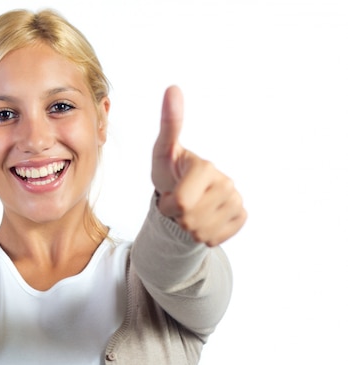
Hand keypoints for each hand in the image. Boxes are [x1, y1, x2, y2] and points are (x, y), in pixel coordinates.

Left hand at [151, 86, 245, 245]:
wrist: (182, 195)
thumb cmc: (169, 171)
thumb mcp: (162, 151)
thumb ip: (169, 123)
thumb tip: (172, 87)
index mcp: (205, 166)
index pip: (181, 203)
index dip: (168, 205)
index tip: (169, 194)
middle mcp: (226, 182)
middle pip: (190, 220)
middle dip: (176, 217)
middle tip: (177, 203)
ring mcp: (236, 200)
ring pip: (201, 232)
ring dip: (188, 227)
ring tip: (188, 210)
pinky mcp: (241, 216)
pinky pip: (215, 238)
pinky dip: (203, 234)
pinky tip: (202, 218)